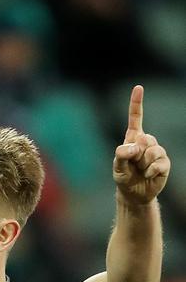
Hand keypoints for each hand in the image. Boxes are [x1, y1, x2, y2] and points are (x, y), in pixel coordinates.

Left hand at [113, 85, 170, 203]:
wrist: (134, 193)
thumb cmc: (124, 177)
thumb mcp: (117, 167)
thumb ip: (122, 155)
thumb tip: (134, 146)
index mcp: (133, 138)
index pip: (135, 118)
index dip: (137, 103)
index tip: (138, 87)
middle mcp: (146, 141)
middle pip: (144, 140)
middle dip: (136, 155)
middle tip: (133, 164)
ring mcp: (157, 151)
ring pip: (152, 152)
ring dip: (144, 165)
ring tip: (140, 170)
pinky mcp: (165, 162)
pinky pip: (159, 164)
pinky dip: (151, 172)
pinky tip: (149, 175)